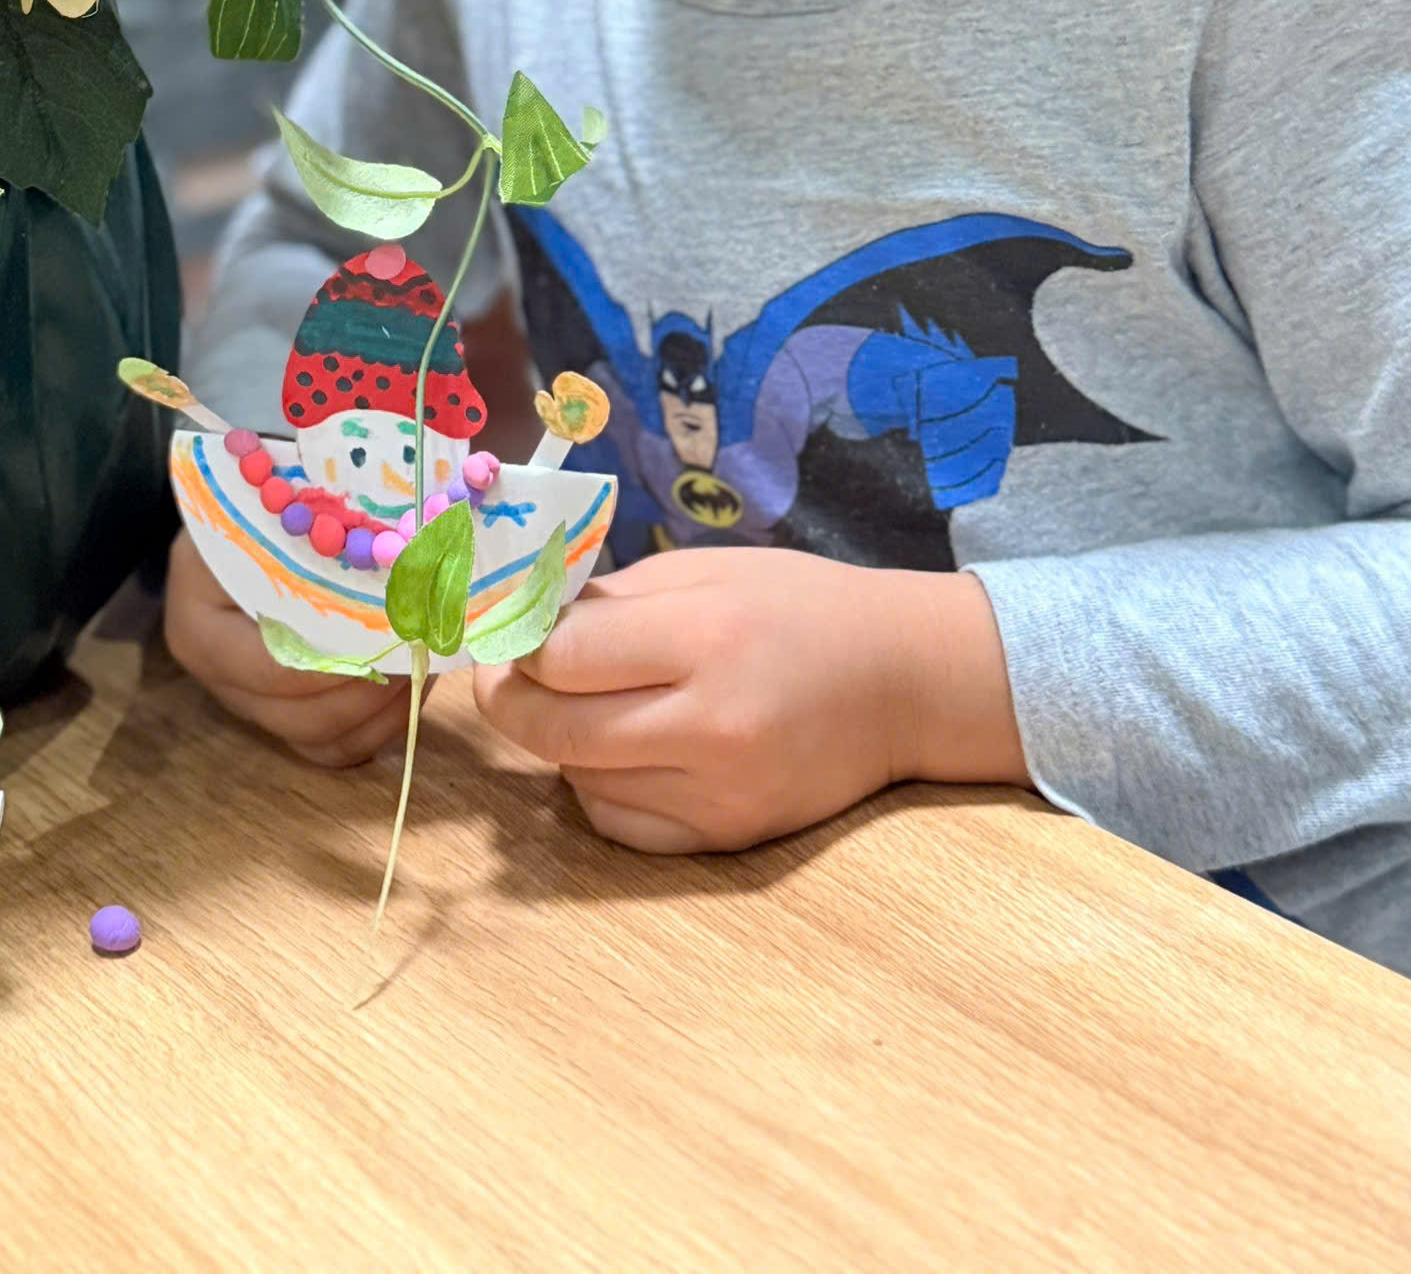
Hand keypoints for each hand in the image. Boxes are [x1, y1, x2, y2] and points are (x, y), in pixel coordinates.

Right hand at [163, 531, 415, 768]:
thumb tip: (401, 570)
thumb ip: (317, 548)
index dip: (340, 663)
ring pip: (320, 739)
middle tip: (422, 652)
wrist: (236, 518)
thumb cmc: (256, 507)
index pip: (273, 667)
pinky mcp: (279, 714)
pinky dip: (376, 726)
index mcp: (199, 626)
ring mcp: (248, 701)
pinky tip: (410, 687)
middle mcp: (217, 676)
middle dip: (371, 691)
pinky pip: (331, 746)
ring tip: (425, 665)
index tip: (396, 638)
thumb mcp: (272, 513)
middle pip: (300, 717)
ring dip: (382, 712)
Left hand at [472, 546, 1026, 852]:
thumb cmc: (799, 608)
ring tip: (582, 703)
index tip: (509, 630)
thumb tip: (522, 622)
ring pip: (580, 779)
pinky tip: (619, 752)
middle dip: (510, 700)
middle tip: (507, 675)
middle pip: (556, 729)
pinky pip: (620, 825)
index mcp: (707, 637)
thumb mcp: (706, 570)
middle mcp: (713, 724)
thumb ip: (612, 600)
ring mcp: (722, 793)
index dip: (519, 644)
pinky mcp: (729, 839)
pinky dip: (598, 789)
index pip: (564, 656)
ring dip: (559, 742)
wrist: (902, 682)